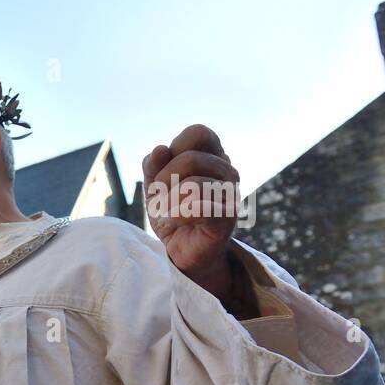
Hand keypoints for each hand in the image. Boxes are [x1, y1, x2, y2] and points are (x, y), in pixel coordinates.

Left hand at [143, 124, 240, 291]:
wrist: (181, 252)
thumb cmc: (171, 214)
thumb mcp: (155, 186)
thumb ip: (154, 165)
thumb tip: (160, 149)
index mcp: (213, 157)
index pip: (198, 132)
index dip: (174, 149)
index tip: (164, 172)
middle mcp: (227, 172)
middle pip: (189, 158)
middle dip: (163, 179)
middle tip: (160, 199)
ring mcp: (231, 194)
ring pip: (192, 183)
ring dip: (167, 201)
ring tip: (167, 213)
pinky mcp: (227, 218)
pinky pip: (197, 205)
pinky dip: (176, 213)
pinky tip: (174, 221)